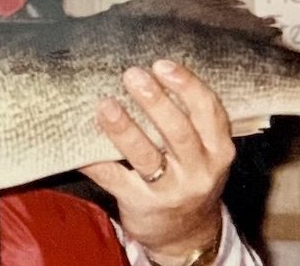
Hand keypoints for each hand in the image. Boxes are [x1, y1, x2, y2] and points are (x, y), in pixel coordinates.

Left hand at [80, 60, 233, 264]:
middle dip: (155, 101)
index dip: (187, 86)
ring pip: (147, 156)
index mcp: (218, 149)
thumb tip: (148, 72)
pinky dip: (96, 160)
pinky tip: (81, 144)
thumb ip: (187, 118)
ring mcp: (171, 191)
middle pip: (179, 131)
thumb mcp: (203, 151)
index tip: (162, 64)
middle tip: (132, 75)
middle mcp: (199, 171)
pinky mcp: (142, 204)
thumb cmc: (189, 176)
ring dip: (125, 129)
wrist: (186, 235)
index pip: (209, 112)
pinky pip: (115, 178)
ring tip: (106, 105)